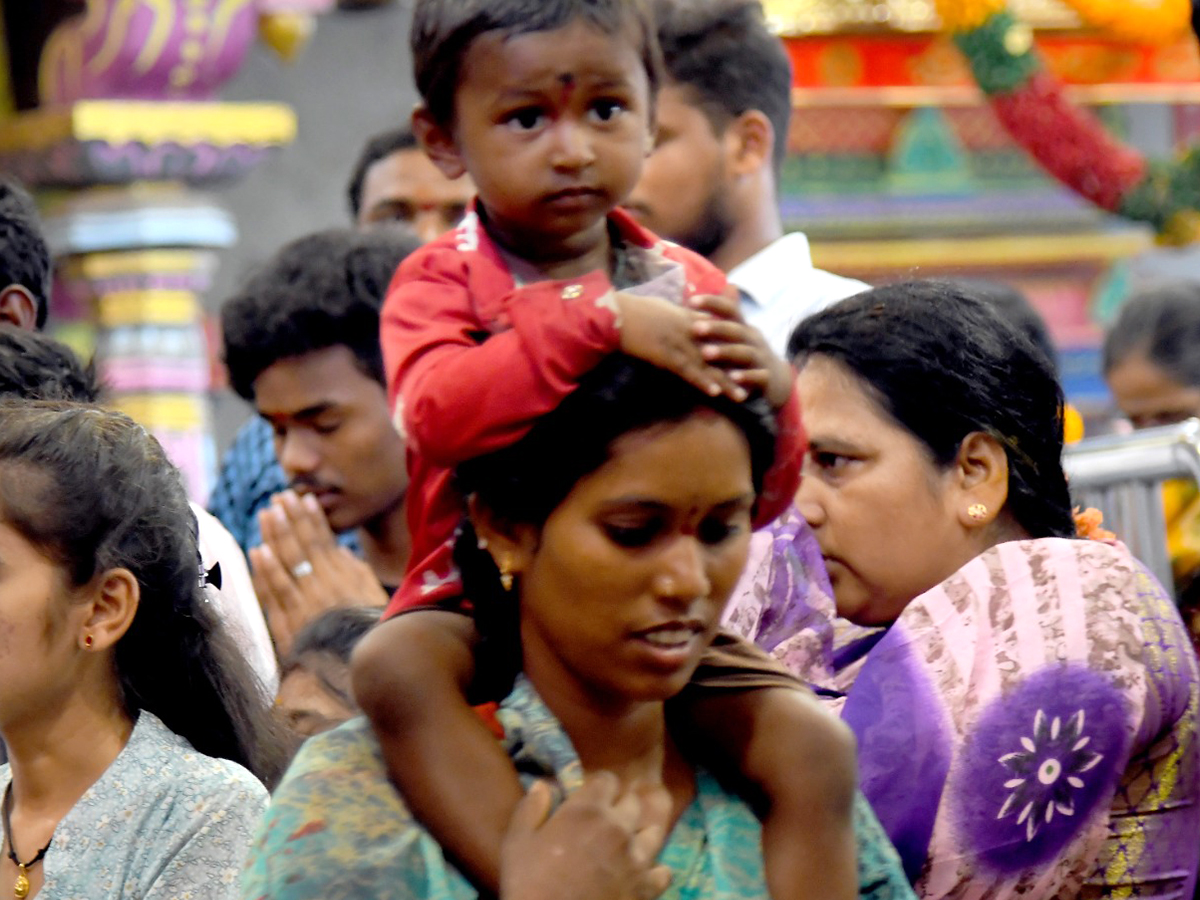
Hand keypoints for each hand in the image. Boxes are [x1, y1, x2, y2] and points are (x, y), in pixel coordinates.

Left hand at [249, 489, 389, 659]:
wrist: (358, 672)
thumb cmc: (369, 633)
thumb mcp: (372, 598)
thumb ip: (357, 572)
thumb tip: (340, 550)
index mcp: (346, 578)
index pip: (325, 541)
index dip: (312, 519)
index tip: (304, 499)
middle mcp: (325, 586)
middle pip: (303, 546)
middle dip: (291, 519)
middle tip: (280, 497)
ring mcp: (306, 604)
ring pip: (288, 564)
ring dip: (276, 536)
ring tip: (267, 514)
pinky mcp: (291, 623)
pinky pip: (276, 594)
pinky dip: (266, 572)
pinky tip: (258, 551)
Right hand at [500, 774, 672, 899]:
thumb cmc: (530, 884)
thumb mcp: (517, 842)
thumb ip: (531, 808)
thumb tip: (543, 785)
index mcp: (587, 811)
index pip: (607, 780)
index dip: (599, 786)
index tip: (591, 796)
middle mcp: (618, 827)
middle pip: (632, 802)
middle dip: (621, 806)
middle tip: (607, 820)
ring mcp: (636, 858)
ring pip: (653, 832)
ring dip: (641, 833)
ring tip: (628, 842)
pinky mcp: (646, 887)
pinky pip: (663, 872)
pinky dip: (655, 871)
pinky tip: (643, 875)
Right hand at [616, 291, 746, 401]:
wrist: (618, 314)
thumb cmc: (636, 309)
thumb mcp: (663, 307)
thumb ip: (679, 314)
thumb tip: (689, 316)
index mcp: (690, 318)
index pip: (718, 334)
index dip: (733, 349)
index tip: (746, 361)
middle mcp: (690, 331)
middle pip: (720, 353)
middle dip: (736, 369)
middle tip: (752, 383)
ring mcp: (680, 343)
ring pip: (709, 365)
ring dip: (726, 381)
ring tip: (741, 396)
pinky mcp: (667, 355)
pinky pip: (688, 371)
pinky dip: (702, 382)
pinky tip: (715, 392)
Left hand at [689, 289, 794, 408]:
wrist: (777, 381)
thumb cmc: (746, 355)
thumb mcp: (737, 336)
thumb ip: (723, 317)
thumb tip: (715, 290)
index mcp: (743, 328)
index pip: (730, 309)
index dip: (712, 303)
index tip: (690, 301)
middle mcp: (753, 340)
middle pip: (735, 330)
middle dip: (716, 328)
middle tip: (695, 328)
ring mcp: (761, 359)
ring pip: (745, 353)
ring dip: (725, 352)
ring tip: (705, 353)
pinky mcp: (767, 378)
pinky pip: (758, 376)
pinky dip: (746, 377)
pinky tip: (732, 378)